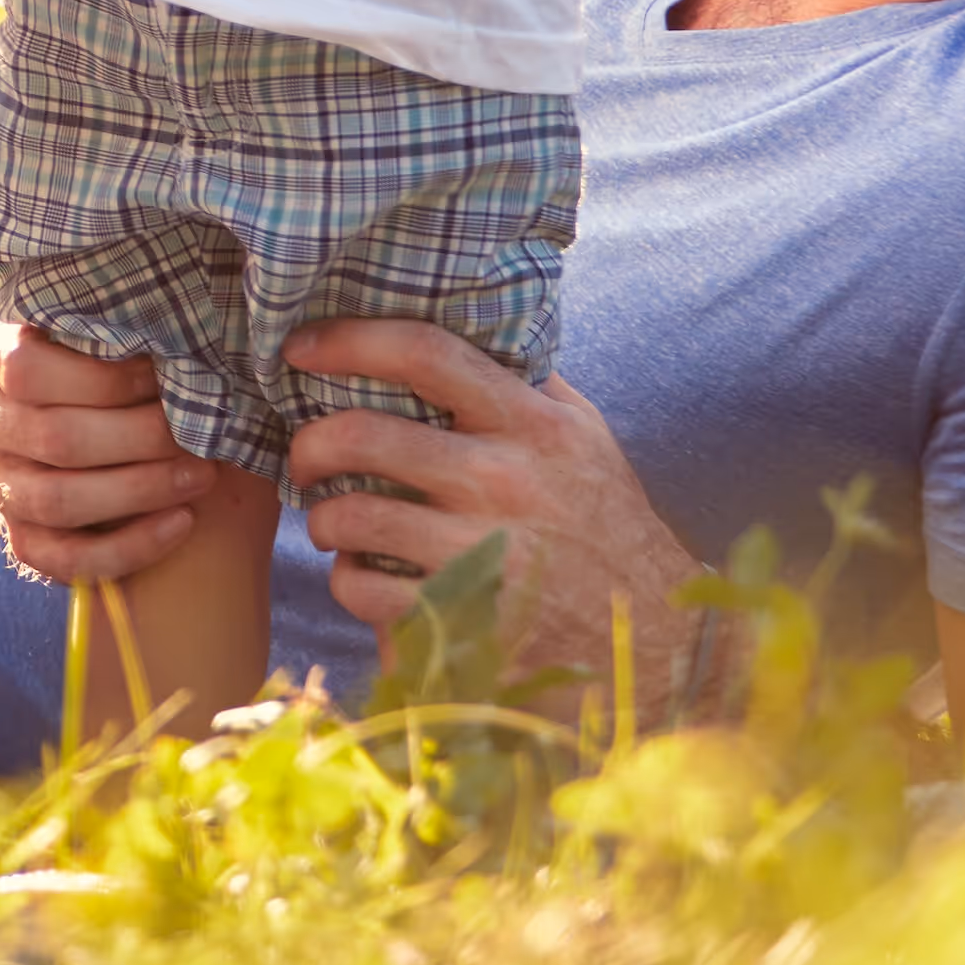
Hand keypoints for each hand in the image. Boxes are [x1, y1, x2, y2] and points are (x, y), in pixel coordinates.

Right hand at [0, 319, 210, 588]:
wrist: (101, 428)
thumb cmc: (121, 372)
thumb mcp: (107, 339)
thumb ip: (124, 333)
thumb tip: (181, 338)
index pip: (28, 371)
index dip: (103, 378)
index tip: (164, 375)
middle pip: (56, 438)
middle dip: (140, 437)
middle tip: (204, 432)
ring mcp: (1, 485)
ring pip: (60, 500)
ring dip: (141, 489)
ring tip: (202, 476)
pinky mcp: (25, 539)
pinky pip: (69, 558)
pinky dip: (131, 546)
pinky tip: (183, 523)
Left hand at [277, 320, 705, 697]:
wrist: (661, 645)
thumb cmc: (608, 527)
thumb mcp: (586, 439)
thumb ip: (528, 382)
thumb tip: (467, 319)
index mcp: (534, 426)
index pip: (427, 353)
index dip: (349, 339)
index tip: (303, 345)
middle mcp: (506, 483)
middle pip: (362, 437)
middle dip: (308, 445)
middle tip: (304, 458)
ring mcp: (483, 555)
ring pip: (349, 517)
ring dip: (324, 519)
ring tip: (334, 521)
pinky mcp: (464, 622)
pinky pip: (363, 591)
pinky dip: (348, 582)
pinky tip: (366, 577)